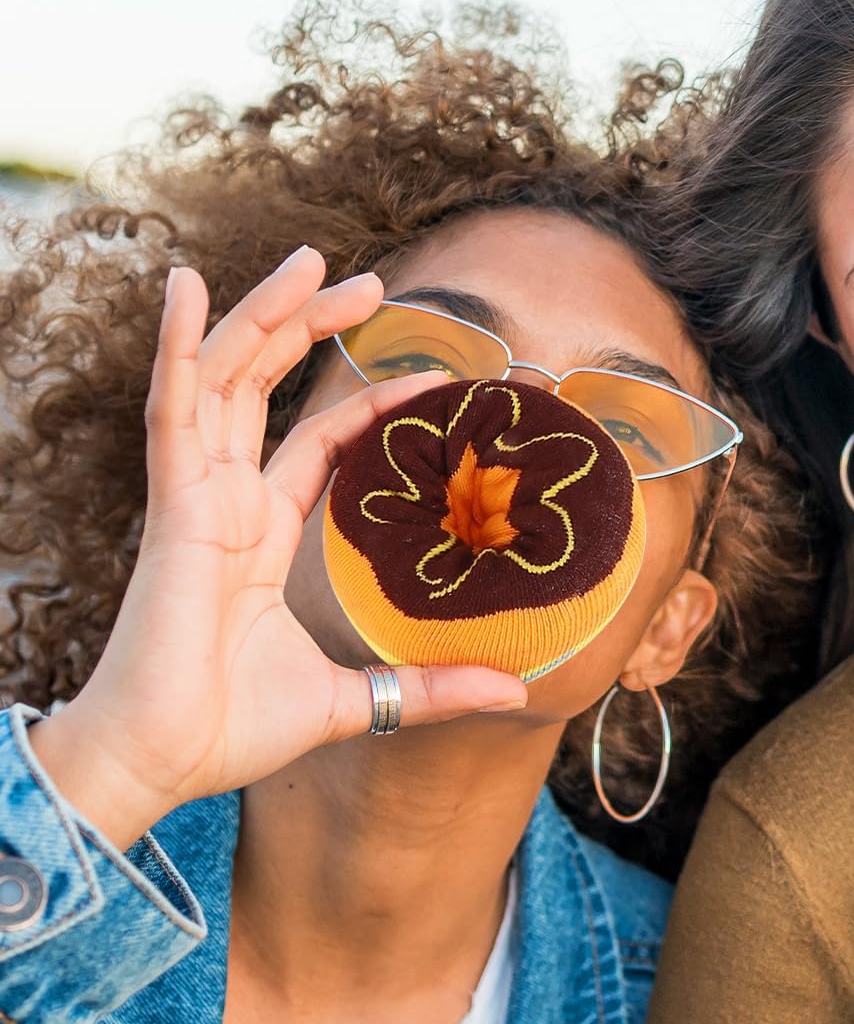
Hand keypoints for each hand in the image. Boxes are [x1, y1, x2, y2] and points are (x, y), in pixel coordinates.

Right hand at [28, 247, 526, 848]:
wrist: (164, 762)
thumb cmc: (236, 730)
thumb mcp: (359, 698)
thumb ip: (432, 686)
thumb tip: (518, 694)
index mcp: (263, 531)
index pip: (323, 441)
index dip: (372, 404)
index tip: (436, 378)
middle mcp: (229, 500)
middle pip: (269, 387)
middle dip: (313, 327)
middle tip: (371, 282)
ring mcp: (196, 496)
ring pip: (228, 378)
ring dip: (265, 315)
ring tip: (312, 261)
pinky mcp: (171, 506)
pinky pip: (173, 409)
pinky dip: (176, 346)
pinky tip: (188, 287)